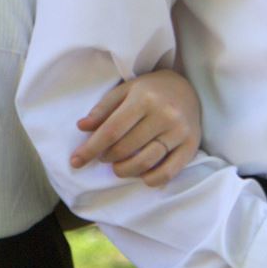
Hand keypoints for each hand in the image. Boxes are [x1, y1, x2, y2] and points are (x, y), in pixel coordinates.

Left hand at [70, 69, 200, 187]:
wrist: (188, 88)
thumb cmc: (151, 90)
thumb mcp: (125, 90)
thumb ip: (103, 109)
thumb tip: (81, 127)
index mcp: (144, 98)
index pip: (112, 130)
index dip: (91, 148)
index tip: (75, 162)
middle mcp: (164, 114)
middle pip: (126, 148)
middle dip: (107, 158)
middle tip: (103, 157)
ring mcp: (179, 131)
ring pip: (145, 162)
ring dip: (125, 171)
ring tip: (118, 167)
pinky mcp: (191, 146)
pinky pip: (168, 172)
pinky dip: (150, 179)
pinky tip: (141, 176)